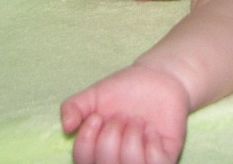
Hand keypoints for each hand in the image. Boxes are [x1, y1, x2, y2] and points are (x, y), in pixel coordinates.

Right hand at [61, 64, 190, 163]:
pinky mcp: (165, 158)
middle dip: (110, 136)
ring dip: (131, 139)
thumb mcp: (92, 96)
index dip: (86, 140)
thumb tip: (67, 127)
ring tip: (138, 122)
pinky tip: (152, 131)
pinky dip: (153, 145)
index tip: (97, 117)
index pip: (81, 162)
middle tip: (122, 116)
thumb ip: (73, 107)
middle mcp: (117, 162)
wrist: (156, 77)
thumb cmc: (123, 90)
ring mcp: (142, 162)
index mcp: (97, 152)